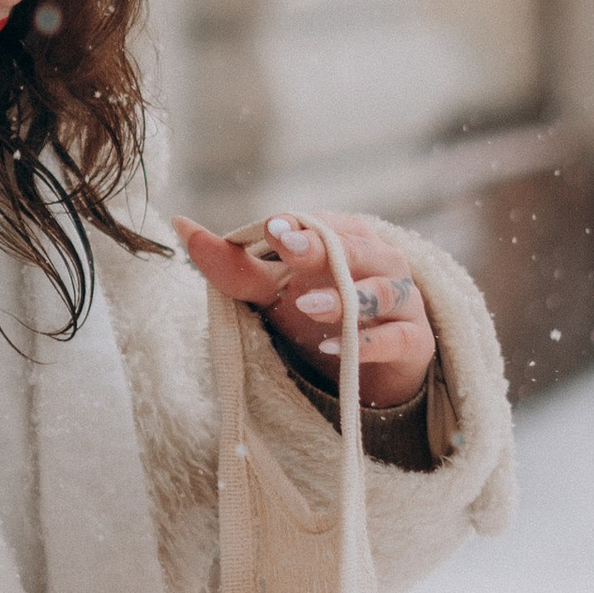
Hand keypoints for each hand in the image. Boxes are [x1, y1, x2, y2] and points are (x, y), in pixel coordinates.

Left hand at [171, 208, 435, 410]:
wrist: (367, 368)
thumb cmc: (318, 314)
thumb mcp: (271, 290)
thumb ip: (232, 265)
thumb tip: (179, 223)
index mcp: (346, 238)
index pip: (324, 224)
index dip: (300, 225)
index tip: (271, 227)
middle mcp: (380, 262)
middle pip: (358, 248)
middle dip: (324, 247)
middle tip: (290, 247)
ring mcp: (402, 301)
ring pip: (383, 290)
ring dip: (346, 296)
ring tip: (308, 304)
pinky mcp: (414, 342)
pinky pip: (398, 338)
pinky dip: (369, 342)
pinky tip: (335, 346)